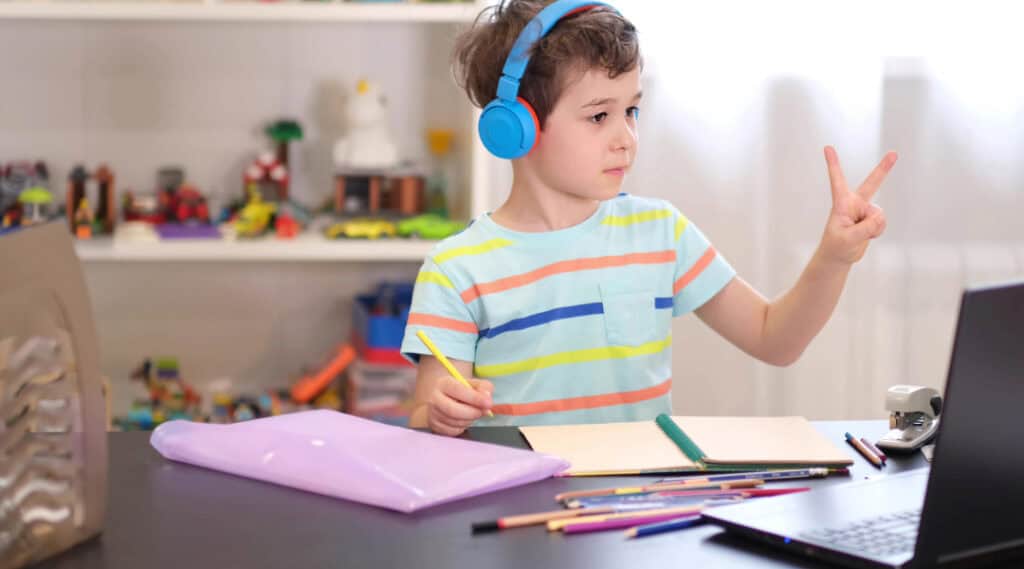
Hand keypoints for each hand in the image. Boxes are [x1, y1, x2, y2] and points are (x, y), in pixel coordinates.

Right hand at [426, 376, 493, 436]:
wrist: (442, 399)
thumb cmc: (460, 391)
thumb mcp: (472, 384)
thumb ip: (484, 387)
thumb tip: (487, 399)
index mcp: (443, 384)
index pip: (458, 390)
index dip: (475, 398)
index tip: (489, 403)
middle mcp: (434, 398)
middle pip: (453, 410)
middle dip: (473, 413)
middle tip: (484, 411)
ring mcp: (433, 414)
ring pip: (455, 422)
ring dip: (470, 420)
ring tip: (474, 413)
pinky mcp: (435, 426)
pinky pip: (453, 431)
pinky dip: (464, 427)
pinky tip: (465, 419)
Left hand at [820, 146, 897, 264]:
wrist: (839, 256)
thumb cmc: (836, 246)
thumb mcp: (848, 239)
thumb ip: (865, 228)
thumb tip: (880, 216)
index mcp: (841, 203)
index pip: (837, 181)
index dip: (833, 164)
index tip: (827, 147)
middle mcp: (854, 203)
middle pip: (872, 183)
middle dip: (884, 169)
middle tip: (894, 153)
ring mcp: (865, 210)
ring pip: (879, 215)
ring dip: (874, 228)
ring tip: (860, 234)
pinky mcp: (872, 218)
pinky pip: (882, 223)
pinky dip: (877, 231)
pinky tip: (868, 235)